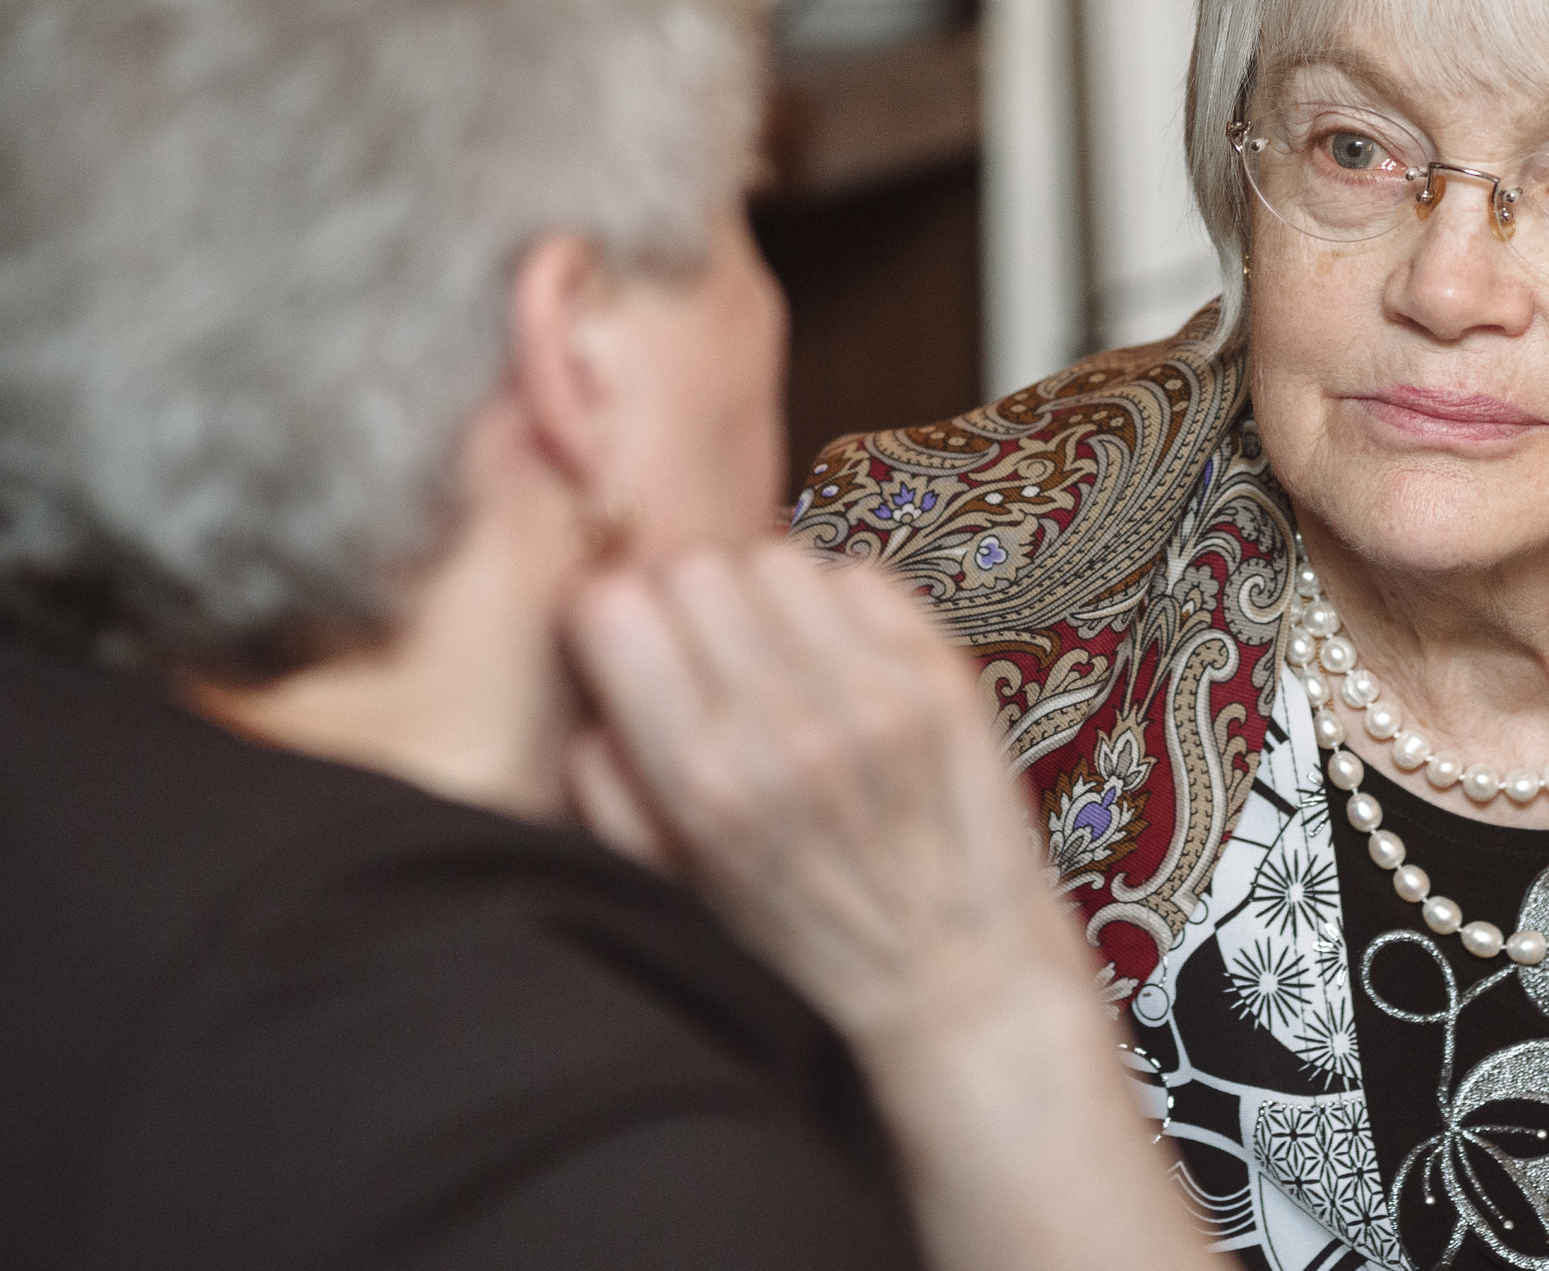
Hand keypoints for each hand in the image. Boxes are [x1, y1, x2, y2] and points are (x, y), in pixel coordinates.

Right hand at [563, 541, 1083, 1044]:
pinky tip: (839, 665)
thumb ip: (605, 786)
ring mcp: (874, 695)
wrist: (959, 991)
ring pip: (775, 558)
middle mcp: (786, 728)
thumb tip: (589, 687)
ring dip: (760, 596)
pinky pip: (860, 576)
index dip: (607, 618)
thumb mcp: (673, 892)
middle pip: (692, 568)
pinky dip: (839, 606)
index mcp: (703, 784)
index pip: (613, 609)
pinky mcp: (942, 679)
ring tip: (773, 657)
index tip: (621, 643)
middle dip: (680, 599)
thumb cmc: (807, 949)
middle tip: (700, 650)